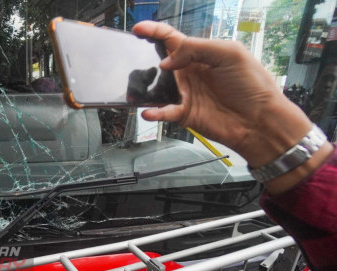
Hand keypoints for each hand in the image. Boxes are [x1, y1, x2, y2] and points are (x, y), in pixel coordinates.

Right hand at [132, 21, 332, 193]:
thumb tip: (166, 61)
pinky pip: (165, 112)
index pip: (173, 38)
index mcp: (201, 54)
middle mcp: (190, 72)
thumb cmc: (251, 85)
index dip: (154, 31)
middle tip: (130, 56)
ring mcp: (186, 93)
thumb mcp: (228, 54)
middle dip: (143, 58)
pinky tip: (149, 112)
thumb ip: (196, 49)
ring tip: (133, 87)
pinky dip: (155, 113)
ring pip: (157, 87)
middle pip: (160, 61)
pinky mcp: (185, 114)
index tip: (138, 28)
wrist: (260, 120)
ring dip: (144, 87)